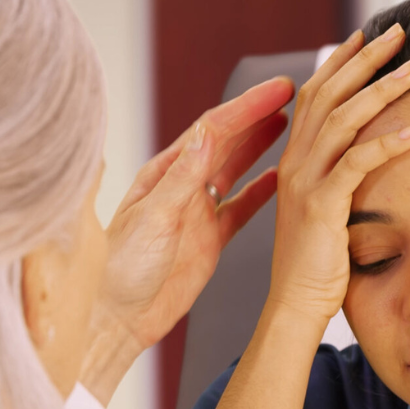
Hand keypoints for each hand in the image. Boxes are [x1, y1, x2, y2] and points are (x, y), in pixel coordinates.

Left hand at [81, 78, 293, 401]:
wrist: (117, 319)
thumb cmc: (120, 270)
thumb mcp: (153, 217)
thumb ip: (183, 178)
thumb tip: (207, 134)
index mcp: (163, 174)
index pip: (213, 129)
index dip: (247, 106)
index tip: (278, 89)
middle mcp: (181, 188)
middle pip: (227, 142)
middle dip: (258, 116)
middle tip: (293, 95)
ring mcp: (196, 213)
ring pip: (236, 170)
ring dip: (261, 146)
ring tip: (289, 124)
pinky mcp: (208, 241)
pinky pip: (241, 209)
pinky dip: (261, 192)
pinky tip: (281, 179)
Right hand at [265, 25, 409, 325]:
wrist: (294, 304)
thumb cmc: (317, 264)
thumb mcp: (325, 210)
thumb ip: (338, 178)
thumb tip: (364, 157)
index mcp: (294, 159)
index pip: (314, 94)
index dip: (340, 61)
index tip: (365, 35)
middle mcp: (295, 163)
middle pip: (328, 94)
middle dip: (363, 59)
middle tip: (397, 33)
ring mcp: (304, 182)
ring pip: (342, 120)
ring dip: (380, 90)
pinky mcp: (321, 207)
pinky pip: (355, 164)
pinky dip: (386, 144)